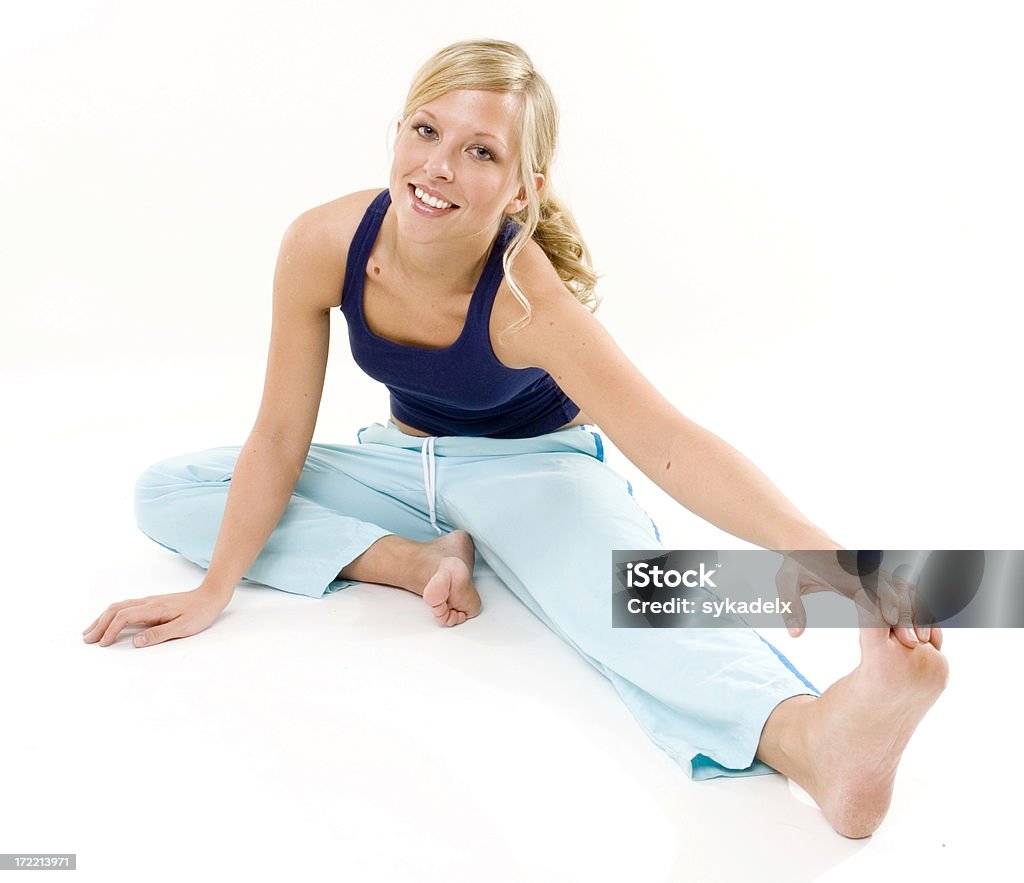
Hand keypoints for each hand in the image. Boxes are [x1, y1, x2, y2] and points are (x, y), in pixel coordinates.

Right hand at [82, 586, 229, 647]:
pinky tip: (110, 622)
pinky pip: (126, 607)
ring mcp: (149, 601)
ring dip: (103, 618)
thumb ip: (159, 634)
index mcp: (154, 608)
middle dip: (99, 624)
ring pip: (119, 607)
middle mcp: (148, 602)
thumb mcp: (183, 627)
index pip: (124, 617)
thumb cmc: (200, 612)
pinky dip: (113, 615)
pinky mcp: (152, 604)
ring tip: (91, 631)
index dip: (110, 630)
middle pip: (116, 609)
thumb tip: (135, 641)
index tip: (102, 644)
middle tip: (87, 639)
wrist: (211, 595)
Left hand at [776, 553, 934, 648]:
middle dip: (906, 617)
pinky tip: (924, 625)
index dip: (886, 613)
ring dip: (916, 611)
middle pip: (894, 592)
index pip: (872, 593)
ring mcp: (873, 570)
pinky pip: (904, 587)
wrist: (805, 541)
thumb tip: (794, 635)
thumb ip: (791, 607)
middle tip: (914, 644)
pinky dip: (916, 603)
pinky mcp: (878, 574)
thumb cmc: (795, 564)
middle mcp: (862, 570)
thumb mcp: (785, 582)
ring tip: (927, 638)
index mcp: (843, 572)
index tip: (896, 637)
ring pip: (905, 589)